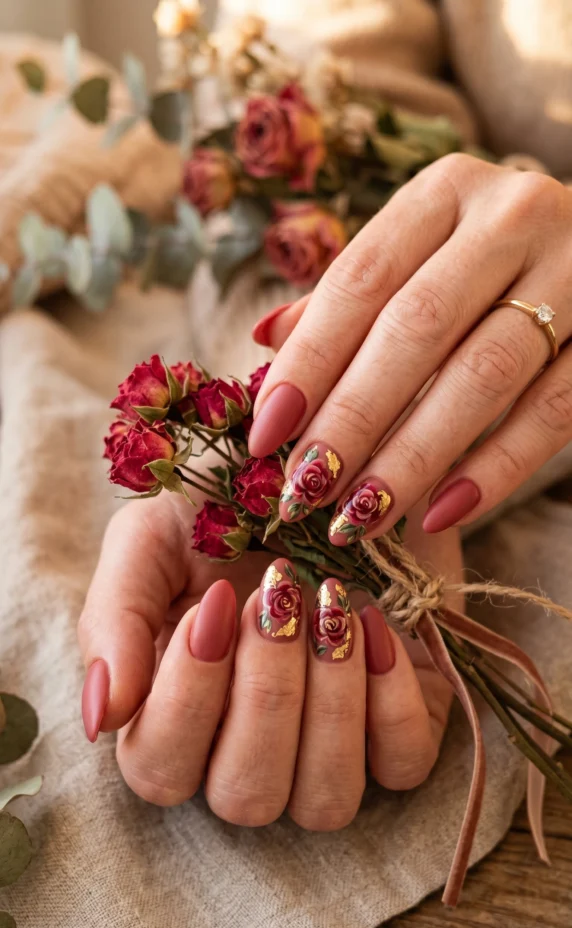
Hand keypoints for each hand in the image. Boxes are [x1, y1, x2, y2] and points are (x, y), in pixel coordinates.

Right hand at [78, 485, 461, 826]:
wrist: (325, 468)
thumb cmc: (224, 510)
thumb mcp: (151, 540)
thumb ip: (114, 621)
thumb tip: (101, 717)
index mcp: (174, 718)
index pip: (161, 771)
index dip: (186, 699)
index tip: (213, 605)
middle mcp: (248, 752)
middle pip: (246, 796)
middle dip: (265, 692)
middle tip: (277, 592)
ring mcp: (329, 751)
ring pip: (325, 800)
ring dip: (328, 701)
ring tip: (329, 605)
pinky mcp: (401, 731)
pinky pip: (403, 763)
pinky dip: (391, 696)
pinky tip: (374, 623)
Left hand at [249, 155, 571, 539]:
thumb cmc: (489, 262)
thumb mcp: (420, 255)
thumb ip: (351, 297)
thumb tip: (264, 338)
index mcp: (445, 191)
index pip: (360, 279)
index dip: (308, 361)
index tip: (265, 435)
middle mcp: (512, 216)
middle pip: (415, 328)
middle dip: (352, 418)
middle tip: (307, 489)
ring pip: (484, 375)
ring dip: (412, 455)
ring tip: (361, 515)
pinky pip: (553, 411)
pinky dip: (495, 469)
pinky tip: (441, 513)